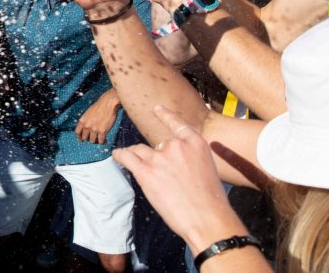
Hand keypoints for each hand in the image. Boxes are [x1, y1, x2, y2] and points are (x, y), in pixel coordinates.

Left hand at [75, 92, 119, 143]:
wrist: (108, 104)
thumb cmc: (99, 107)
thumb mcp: (88, 114)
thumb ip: (86, 122)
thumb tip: (86, 130)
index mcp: (82, 120)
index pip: (77, 132)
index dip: (79, 137)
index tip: (81, 140)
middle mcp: (87, 126)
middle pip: (85, 138)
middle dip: (89, 138)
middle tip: (93, 138)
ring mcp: (94, 129)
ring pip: (92, 141)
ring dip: (96, 140)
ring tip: (100, 138)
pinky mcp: (102, 131)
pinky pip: (101, 141)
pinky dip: (103, 141)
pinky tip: (105, 139)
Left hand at [113, 105, 248, 254]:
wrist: (207, 219)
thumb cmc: (211, 201)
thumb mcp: (208, 169)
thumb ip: (190, 159)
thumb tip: (174, 162)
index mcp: (195, 143)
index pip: (177, 124)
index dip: (165, 115)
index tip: (156, 108)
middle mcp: (176, 145)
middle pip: (157, 144)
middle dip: (156, 158)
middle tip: (163, 177)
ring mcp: (159, 157)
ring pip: (140, 151)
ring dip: (138, 158)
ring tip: (138, 167)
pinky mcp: (146, 171)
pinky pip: (126, 157)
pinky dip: (120, 156)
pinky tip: (117, 156)